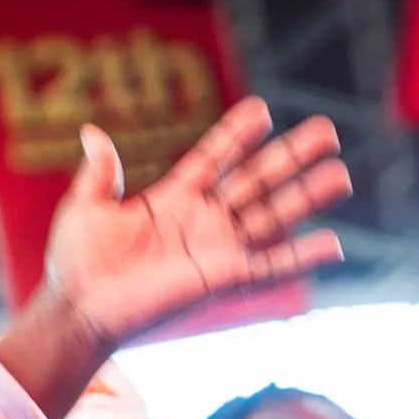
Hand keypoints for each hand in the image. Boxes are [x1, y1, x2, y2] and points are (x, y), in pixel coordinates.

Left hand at [30, 99, 352, 352]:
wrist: (77, 310)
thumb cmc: (76, 263)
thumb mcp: (85, 207)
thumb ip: (100, 172)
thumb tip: (91, 131)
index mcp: (173, 199)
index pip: (214, 158)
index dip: (237, 135)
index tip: (263, 109)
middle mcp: (203, 220)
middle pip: (256, 180)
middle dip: (291, 156)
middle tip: (327, 130)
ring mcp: (216, 249)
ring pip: (272, 216)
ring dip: (308, 197)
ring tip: (342, 175)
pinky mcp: (221, 279)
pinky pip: (269, 267)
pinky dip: (300, 257)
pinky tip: (333, 244)